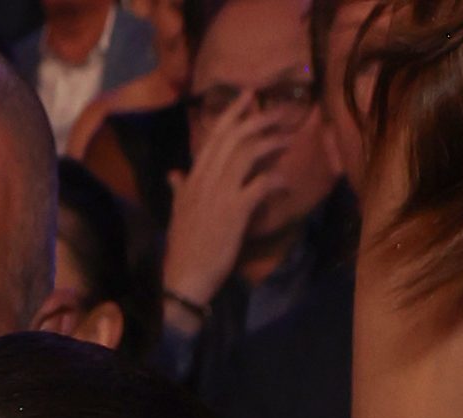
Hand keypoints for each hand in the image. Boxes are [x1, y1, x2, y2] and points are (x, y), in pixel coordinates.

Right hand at [161, 95, 280, 315]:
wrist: (184, 278)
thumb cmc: (183, 249)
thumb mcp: (177, 214)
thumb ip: (178, 190)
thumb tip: (173, 175)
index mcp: (193, 179)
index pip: (214, 137)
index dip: (233, 113)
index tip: (250, 95)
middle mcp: (206, 180)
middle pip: (235, 137)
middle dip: (260, 119)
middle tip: (282, 111)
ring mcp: (221, 194)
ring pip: (249, 153)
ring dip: (273, 143)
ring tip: (289, 139)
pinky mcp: (236, 211)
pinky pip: (262, 185)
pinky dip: (277, 180)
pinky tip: (286, 183)